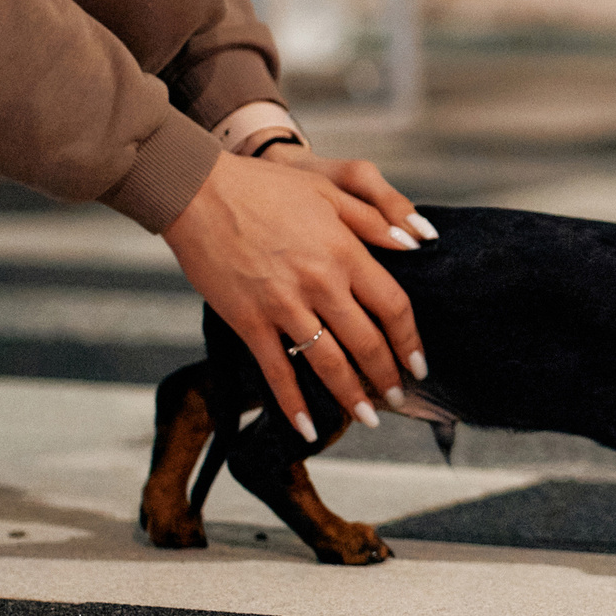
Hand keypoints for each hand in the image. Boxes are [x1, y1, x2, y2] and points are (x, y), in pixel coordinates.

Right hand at [163, 152, 427, 439]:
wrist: (197, 191)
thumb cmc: (264, 187)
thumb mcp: (328, 190)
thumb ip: (374, 219)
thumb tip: (415, 244)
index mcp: (344, 252)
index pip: (393, 307)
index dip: (410, 341)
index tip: (419, 364)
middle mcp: (320, 283)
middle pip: (367, 342)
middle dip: (387, 377)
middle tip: (398, 398)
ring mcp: (283, 305)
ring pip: (329, 363)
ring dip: (352, 396)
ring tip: (369, 418)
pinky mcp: (247, 320)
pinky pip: (277, 371)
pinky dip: (293, 404)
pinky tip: (308, 428)